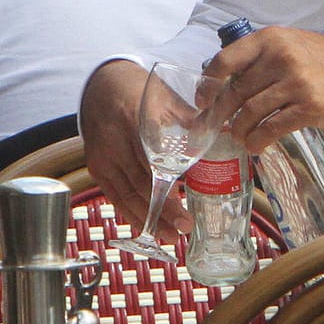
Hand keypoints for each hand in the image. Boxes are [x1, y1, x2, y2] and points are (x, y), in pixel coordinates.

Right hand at [80, 60, 188, 233]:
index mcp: (133, 119)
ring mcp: (102, 156)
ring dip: (148, 218)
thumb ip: (191, 118)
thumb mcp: (166, 97)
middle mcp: (113, 141)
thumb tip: (227, 131)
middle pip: (140, 183)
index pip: (150, 159)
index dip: (167, 186)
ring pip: (126, 195)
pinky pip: (115, 196)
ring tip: (170, 235)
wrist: (101, 87)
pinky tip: (148, 227)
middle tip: (184, 227)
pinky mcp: (96, 168)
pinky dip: (132, 213)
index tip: (185, 202)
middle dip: (162, 209)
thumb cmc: (140, 92)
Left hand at [204, 26, 323, 153]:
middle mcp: (280, 58)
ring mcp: (295, 83)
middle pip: (236, 92)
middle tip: (214, 126)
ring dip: (239, 130)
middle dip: (220, 113)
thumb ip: (256, 58)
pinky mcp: (308, 106)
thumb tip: (220, 84)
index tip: (203, 100)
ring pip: (251, 112)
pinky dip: (258, 140)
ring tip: (239, 136)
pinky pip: (272, 128)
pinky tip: (255, 145)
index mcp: (269, 40)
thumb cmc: (314, 59)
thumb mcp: (284, 44)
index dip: (209, 84)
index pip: (226, 60)